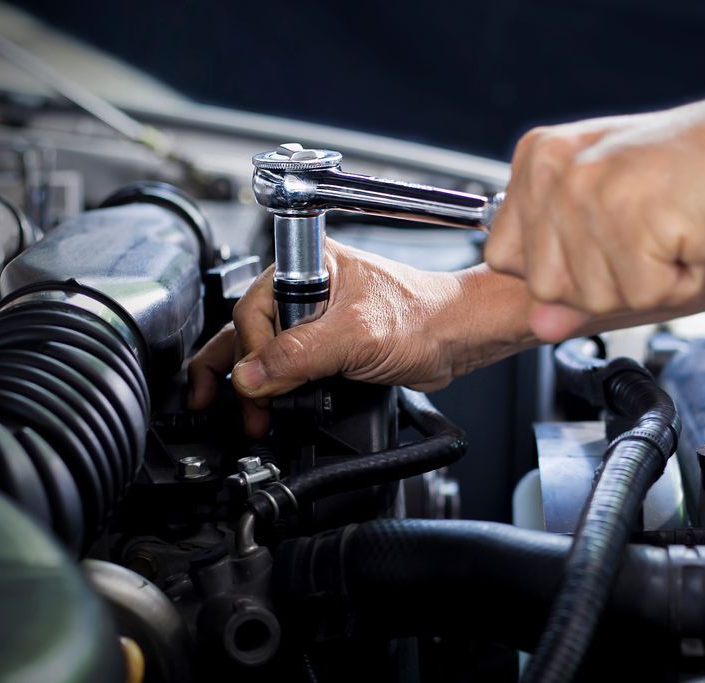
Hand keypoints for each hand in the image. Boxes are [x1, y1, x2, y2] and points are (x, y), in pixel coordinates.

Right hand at [186, 240, 537, 436]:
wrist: (457, 338)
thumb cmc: (424, 318)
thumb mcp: (355, 337)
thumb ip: (298, 356)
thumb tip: (250, 377)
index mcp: (307, 266)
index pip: (253, 311)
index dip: (250, 353)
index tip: (253, 388)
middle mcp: (304, 286)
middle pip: (250, 333)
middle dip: (247, 377)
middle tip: (250, 413)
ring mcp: (312, 316)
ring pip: (263, 351)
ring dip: (254, 386)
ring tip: (252, 418)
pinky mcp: (323, 342)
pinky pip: (285, 364)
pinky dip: (274, 388)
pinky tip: (269, 407)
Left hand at [484, 105, 704, 341]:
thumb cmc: (687, 173)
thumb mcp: (610, 214)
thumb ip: (568, 268)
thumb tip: (541, 325)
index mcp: (537, 161)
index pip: (505, 256)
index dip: (556, 270)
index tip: (601, 242)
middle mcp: (554, 173)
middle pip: (546, 287)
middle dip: (601, 282)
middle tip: (644, 236)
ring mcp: (590, 195)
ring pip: (594, 297)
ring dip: (645, 281)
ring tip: (667, 232)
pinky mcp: (634, 221)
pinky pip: (645, 295)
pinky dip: (678, 280)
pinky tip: (688, 236)